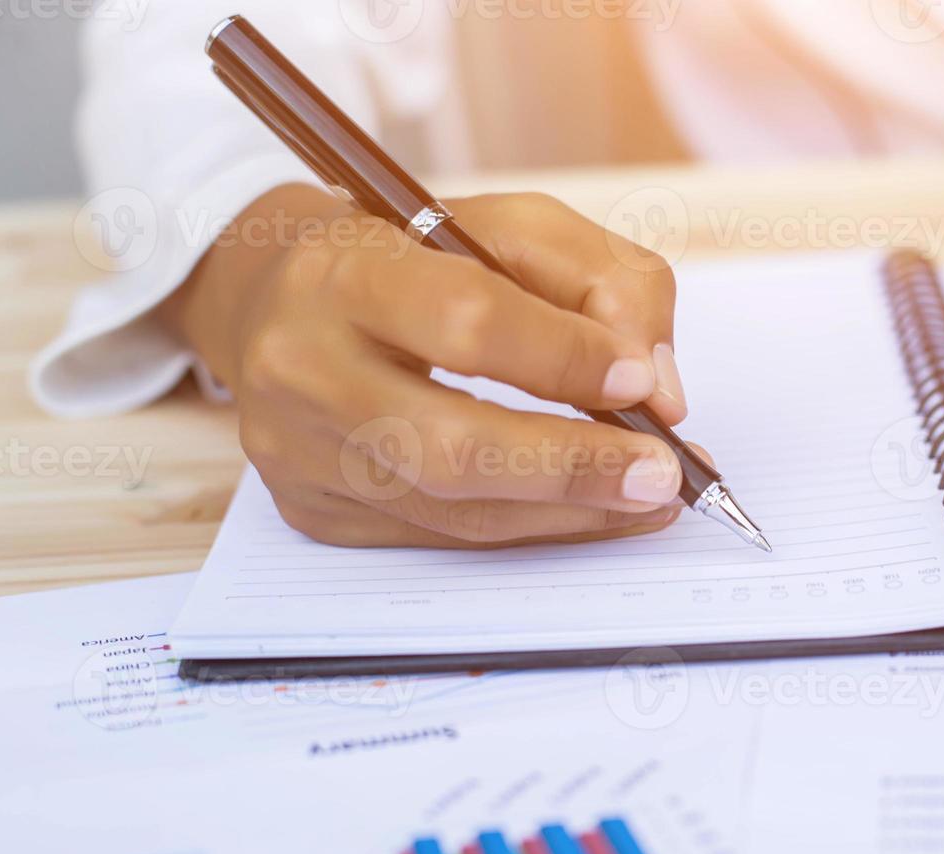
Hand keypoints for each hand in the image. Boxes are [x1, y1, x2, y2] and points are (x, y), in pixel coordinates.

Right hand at [163, 185, 692, 547]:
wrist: (280, 299)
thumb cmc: (410, 258)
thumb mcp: (509, 227)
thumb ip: (601, 282)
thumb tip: (655, 389)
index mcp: (342, 271)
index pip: (465, 322)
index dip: (564, 358)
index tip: (641, 383)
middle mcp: (303, 368)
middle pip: (450, 445)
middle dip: (574, 467)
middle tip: (663, 474)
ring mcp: (300, 453)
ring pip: (453, 508)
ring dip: (569, 511)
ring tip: (649, 498)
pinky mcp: (313, 510)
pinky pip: (442, 536)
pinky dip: (529, 527)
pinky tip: (589, 511)